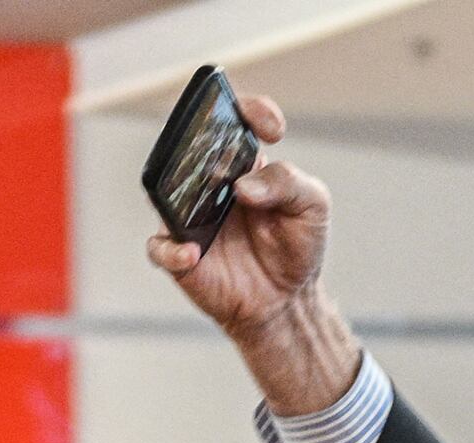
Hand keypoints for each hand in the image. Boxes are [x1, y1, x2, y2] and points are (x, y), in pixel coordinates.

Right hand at [147, 94, 361, 412]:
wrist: (287, 300)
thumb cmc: (297, 246)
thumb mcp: (312, 207)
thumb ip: (288, 183)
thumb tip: (244, 186)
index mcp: (242, 163)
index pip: (235, 120)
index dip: (250, 111)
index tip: (272, 126)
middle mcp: (210, 183)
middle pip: (189, 146)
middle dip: (202, 140)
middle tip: (227, 156)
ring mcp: (191, 217)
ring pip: (165, 190)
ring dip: (180, 189)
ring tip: (208, 197)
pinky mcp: (181, 255)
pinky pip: (161, 246)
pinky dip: (172, 249)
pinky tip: (194, 252)